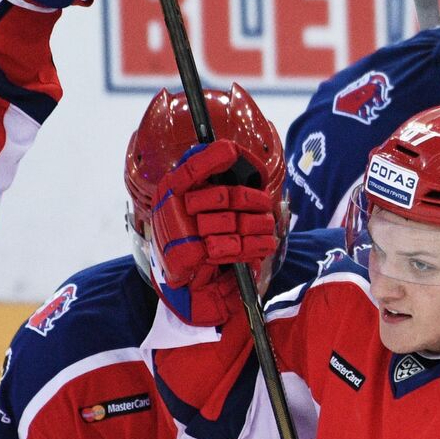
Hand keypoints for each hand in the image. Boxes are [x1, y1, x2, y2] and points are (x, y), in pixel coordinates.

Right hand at [150, 140, 279, 325]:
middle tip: (265, 205)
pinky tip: (264, 246)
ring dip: (257, 226)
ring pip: (231, 222)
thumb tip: (231, 155)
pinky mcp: (188, 256)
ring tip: (268, 228)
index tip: (231, 151)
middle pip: (223, 196)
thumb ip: (206, 183)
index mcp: (171, 191)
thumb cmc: (193, 242)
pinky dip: (252, 247)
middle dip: (252, 200)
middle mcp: (171, 208)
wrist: (182, 288)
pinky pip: (230, 247)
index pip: (190, 169)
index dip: (210, 159)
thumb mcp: (194, 211)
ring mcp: (179, 233)